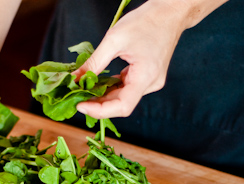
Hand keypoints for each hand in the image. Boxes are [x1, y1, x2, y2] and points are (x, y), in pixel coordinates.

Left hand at [73, 0, 195, 118]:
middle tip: (76, 99)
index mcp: (146, 77)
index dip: (100, 110)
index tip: (81, 106)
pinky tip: (97, 84)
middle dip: (97, 104)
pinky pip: (126, 88)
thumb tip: (74, 78)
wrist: (169, 12)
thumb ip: (93, 62)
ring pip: (123, 97)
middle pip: (121, 104)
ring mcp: (150, 81)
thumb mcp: (114, 40)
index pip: (123, 107)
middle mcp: (150, 84)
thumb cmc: (146, 21)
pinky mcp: (147, 76)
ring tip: (83, 92)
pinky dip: (111, 87)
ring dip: (103, 96)